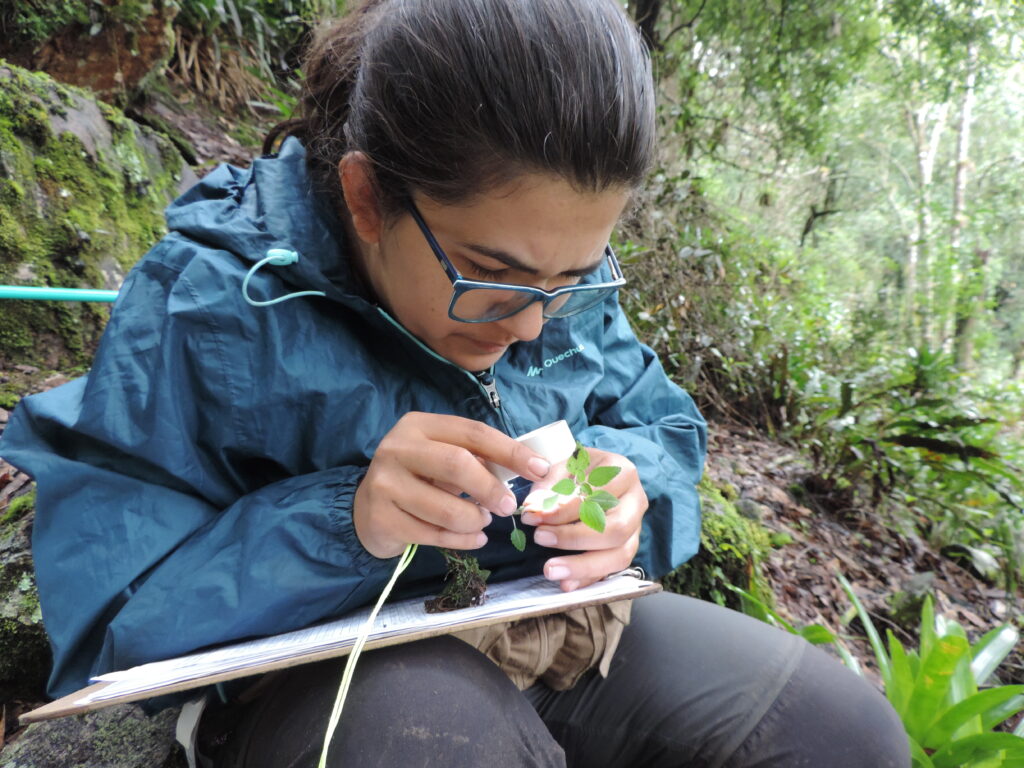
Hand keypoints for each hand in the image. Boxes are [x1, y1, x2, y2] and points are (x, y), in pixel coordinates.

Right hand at [354, 413, 550, 557]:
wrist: (367, 508)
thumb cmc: (418, 478)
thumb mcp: (442, 457)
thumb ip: (477, 458)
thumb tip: (530, 468)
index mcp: (419, 426)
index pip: (473, 433)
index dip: (510, 451)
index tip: (540, 470)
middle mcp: (397, 448)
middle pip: (457, 464)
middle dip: (491, 489)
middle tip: (510, 506)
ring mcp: (385, 484)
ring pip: (447, 509)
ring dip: (476, 520)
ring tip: (483, 521)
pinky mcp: (382, 519)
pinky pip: (435, 535)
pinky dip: (463, 541)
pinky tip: (473, 538)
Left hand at [520, 447, 646, 590]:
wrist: (596, 476)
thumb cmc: (579, 471)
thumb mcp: (563, 465)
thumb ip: (548, 485)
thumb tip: (534, 507)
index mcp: (622, 472)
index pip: (596, 495)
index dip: (563, 509)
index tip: (532, 516)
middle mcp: (636, 500)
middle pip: (615, 529)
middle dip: (574, 538)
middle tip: (539, 538)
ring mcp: (637, 527)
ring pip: (620, 555)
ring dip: (583, 566)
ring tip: (550, 570)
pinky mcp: (629, 547)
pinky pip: (614, 569)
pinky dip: (589, 578)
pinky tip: (566, 584)